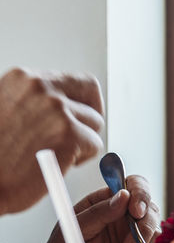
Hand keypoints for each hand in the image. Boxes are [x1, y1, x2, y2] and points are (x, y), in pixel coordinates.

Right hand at [0, 68, 104, 213]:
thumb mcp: (5, 110)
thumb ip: (33, 101)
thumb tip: (67, 104)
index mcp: (22, 78)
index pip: (73, 79)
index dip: (81, 99)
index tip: (78, 116)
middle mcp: (39, 87)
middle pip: (91, 91)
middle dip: (90, 114)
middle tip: (81, 136)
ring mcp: (55, 109)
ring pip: (94, 122)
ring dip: (81, 141)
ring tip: (52, 154)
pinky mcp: (69, 133)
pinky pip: (95, 145)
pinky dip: (81, 158)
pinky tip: (54, 164)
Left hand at [34, 174, 161, 242]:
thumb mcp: (73, 229)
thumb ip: (98, 212)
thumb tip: (124, 196)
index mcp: (106, 201)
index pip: (134, 184)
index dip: (141, 194)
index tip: (136, 212)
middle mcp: (124, 215)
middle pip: (151, 210)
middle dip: (144, 229)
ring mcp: (134, 235)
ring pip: (154, 235)